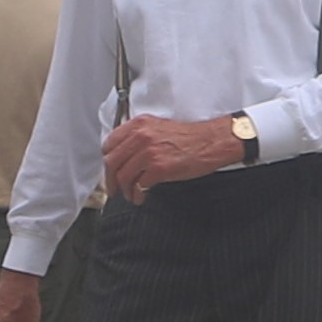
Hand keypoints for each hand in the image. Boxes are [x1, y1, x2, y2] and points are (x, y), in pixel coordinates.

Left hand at [100, 109, 254, 201]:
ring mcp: (149, 152)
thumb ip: (139, 137)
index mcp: (139, 124)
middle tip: (114, 189)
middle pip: (112, 162)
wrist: (213, 141)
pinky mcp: (159, 168)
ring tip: (131, 195)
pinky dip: (137, 195)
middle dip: (110, 180)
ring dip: (124, 190)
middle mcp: (141, 136)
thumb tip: (125, 155)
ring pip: (123, 176)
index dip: (108, 160)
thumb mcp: (159, 128)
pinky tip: (141, 197)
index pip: (109, 144)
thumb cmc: (191, 137)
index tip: (111, 170)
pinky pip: (138, 185)